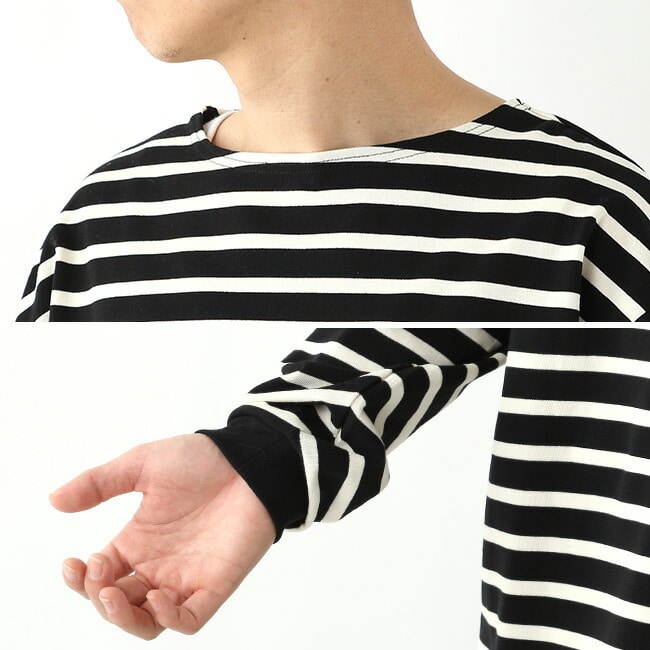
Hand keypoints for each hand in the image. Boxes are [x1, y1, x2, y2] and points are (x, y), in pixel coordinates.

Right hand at [49, 433, 275, 639]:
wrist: (248, 460)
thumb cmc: (201, 460)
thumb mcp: (143, 465)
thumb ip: (101, 482)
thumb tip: (53, 500)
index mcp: (139, 541)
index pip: (100, 576)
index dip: (81, 579)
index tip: (74, 561)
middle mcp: (159, 565)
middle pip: (118, 605)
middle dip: (98, 599)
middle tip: (95, 576)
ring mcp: (187, 577)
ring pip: (147, 623)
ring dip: (124, 618)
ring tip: (112, 594)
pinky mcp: (216, 583)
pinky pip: (190, 619)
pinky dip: (169, 619)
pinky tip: (156, 597)